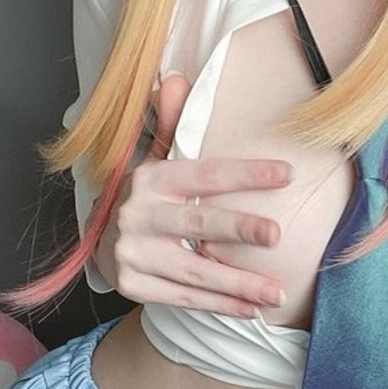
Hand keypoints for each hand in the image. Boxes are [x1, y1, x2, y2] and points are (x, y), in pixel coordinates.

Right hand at [94, 73, 292, 318]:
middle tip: (277, 235)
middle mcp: (136, 215)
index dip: (246, 173)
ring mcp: (132, 253)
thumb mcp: (154, 158)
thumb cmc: (146, 197)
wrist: (100, 241)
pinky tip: (252, 308)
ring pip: (194, 269)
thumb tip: (175, 80)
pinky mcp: (132, 285)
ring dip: (239, 283)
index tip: (287, 174)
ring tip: (277, 292)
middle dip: (238, 228)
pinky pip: (184, 296)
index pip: (204, 174)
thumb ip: (172, 125)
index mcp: (149, 178)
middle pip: (197, 223)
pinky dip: (220, 304)